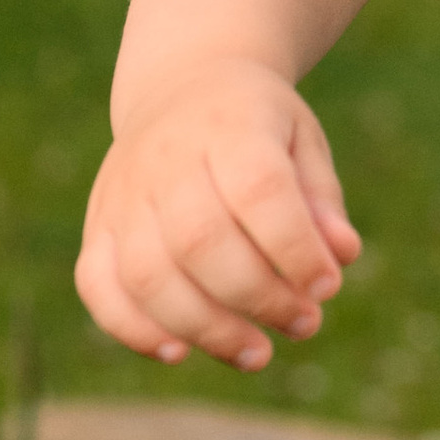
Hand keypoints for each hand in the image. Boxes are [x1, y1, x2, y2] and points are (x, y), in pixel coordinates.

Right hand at [75, 61, 360, 372]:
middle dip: (258, 297)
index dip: (296, 248)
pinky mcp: (99, 225)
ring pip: (147, 273)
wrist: (181, 86)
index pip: (259, 190)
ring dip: (205, 328)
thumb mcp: (302, 141)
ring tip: (258, 354)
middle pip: (200, 240)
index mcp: (230, 124)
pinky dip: (133, 328)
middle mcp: (167, 157)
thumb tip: (341, 256)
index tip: (328, 286)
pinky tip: (179, 353)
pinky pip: (97, 285)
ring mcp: (123, 193)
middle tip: (304, 324)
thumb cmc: (257, 126)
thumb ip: (321, 199)